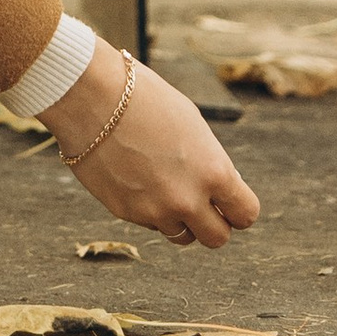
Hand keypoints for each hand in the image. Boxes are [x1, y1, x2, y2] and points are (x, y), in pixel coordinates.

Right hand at [38, 39, 258, 249]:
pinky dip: (148, 208)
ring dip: (180, 220)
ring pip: (181, 235)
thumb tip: (217, 187)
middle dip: (213, 223)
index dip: (238, 209)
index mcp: (214, 172)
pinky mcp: (125, 213)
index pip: (245, 214)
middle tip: (201, 203)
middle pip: (217, 238)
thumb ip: (210, 162)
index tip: (228, 201)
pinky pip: (149, 223)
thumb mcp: (192, 125)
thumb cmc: (144, 99)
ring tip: (165, 187)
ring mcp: (154, 211)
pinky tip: (136, 177)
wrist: (90, 97)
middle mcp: (187, 199)